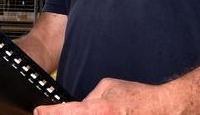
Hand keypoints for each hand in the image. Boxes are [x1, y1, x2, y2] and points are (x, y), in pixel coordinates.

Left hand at [33, 78, 177, 114]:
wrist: (160, 111)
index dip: (47, 113)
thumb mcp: (109, 87)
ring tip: (82, 112)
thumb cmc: (137, 99)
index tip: (39, 111)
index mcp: (97, 110)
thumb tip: (76, 107)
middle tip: (49, 114)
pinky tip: (96, 114)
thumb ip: (89, 97)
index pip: (64, 113)